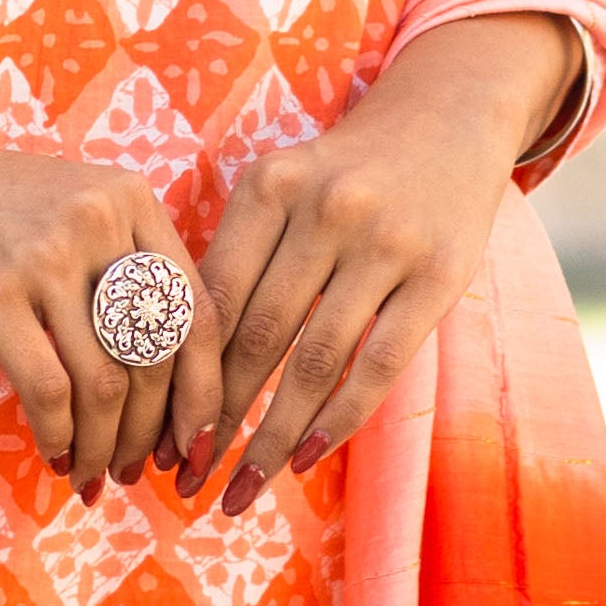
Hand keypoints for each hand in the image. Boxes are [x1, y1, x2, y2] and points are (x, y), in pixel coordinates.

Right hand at [0, 66, 214, 493]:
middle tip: (134, 471)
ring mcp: (45, 254)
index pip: (198, 313)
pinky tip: (51, 454)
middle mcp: (100, 220)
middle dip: (151, 432)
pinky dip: (57, 436)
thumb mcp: (62, 210)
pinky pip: (48, 389)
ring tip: (90, 474)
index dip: (205, 392)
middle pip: (156, 357)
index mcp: (132, 199)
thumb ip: (116, 267)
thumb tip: (162, 378)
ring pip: (105, 384)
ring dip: (102, 446)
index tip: (195, 442)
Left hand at [185, 14, 581, 517]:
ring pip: (315, 360)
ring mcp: (387, 241)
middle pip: (257, 336)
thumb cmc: (343, 172)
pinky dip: (339, 419)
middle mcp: (324, 209)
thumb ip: (240, 260)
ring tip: (241, 490)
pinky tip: (306, 457)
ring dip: (272, 437)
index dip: (179, 375)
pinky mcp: (439, 274)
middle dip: (216, 420)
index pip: (212, 298)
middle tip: (184, 481)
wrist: (449, 115)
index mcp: (268, 185)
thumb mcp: (282, 188)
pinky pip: (380, 363)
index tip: (156, 435)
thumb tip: (177, 374)